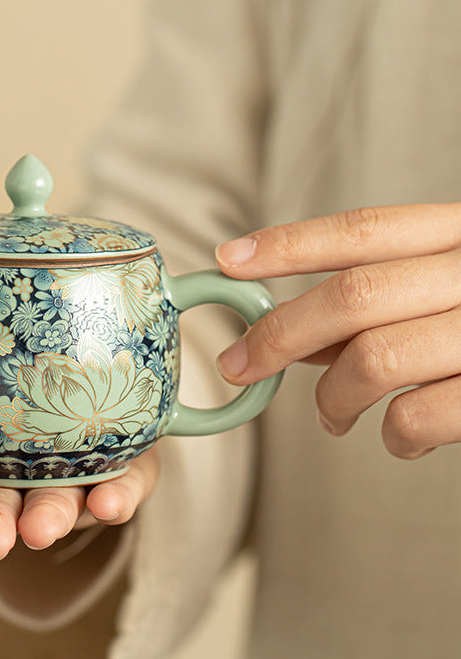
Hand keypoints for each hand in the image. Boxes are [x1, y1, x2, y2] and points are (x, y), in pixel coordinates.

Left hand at [214, 204, 460, 458]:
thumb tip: (289, 328)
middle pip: (354, 295)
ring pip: (377, 359)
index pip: (363, 230)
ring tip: (333, 417)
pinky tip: (395, 438)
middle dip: (279, 333)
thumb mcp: (448, 283)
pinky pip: (421, 416)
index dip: (290, 244)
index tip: (229, 260)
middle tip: (240, 365)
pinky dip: (392, 434)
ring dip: (333, 398)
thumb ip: (376, 301)